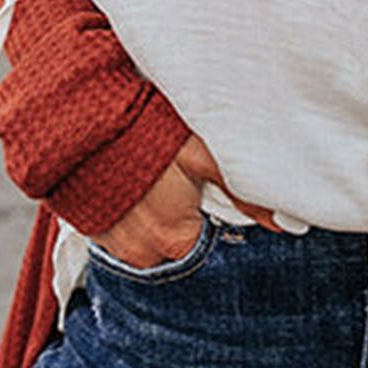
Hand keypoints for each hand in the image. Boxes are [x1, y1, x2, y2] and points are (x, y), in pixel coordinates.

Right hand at [88, 133, 283, 268]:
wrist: (79, 115)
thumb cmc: (146, 129)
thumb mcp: (202, 154)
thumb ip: (245, 193)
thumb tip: (288, 224)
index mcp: (175, 239)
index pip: (205, 239)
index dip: (206, 208)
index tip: (198, 185)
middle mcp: (140, 252)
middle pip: (174, 240)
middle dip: (177, 211)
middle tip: (171, 173)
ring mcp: (109, 243)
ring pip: (143, 233)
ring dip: (147, 209)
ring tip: (146, 170)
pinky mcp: (85, 225)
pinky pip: (114, 224)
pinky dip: (122, 205)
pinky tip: (123, 174)